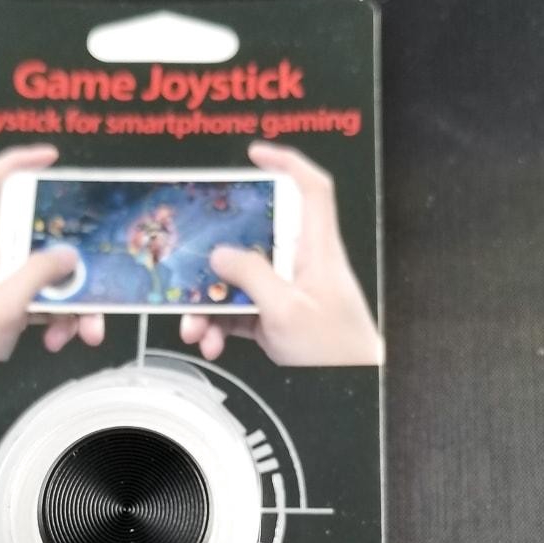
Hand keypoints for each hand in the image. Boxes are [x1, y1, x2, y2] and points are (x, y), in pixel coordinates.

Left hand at [0, 144, 104, 360]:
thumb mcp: (1, 307)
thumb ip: (36, 276)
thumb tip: (66, 256)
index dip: (16, 162)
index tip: (49, 159)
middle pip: (37, 237)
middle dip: (70, 261)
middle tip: (91, 272)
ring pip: (48, 275)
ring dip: (72, 302)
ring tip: (81, 329)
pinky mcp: (8, 305)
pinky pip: (45, 302)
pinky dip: (60, 320)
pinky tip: (60, 337)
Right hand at [181, 141, 383, 366]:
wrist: (350, 387)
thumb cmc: (336, 351)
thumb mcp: (288, 311)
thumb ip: (254, 277)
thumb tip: (222, 254)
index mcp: (316, 251)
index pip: (310, 191)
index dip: (286, 164)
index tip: (256, 155)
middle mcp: (301, 267)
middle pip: (253, 242)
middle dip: (217, 258)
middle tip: (193, 264)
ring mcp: (286, 295)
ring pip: (238, 284)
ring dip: (210, 306)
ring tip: (195, 328)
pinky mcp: (275, 321)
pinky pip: (238, 315)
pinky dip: (220, 328)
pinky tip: (211, 342)